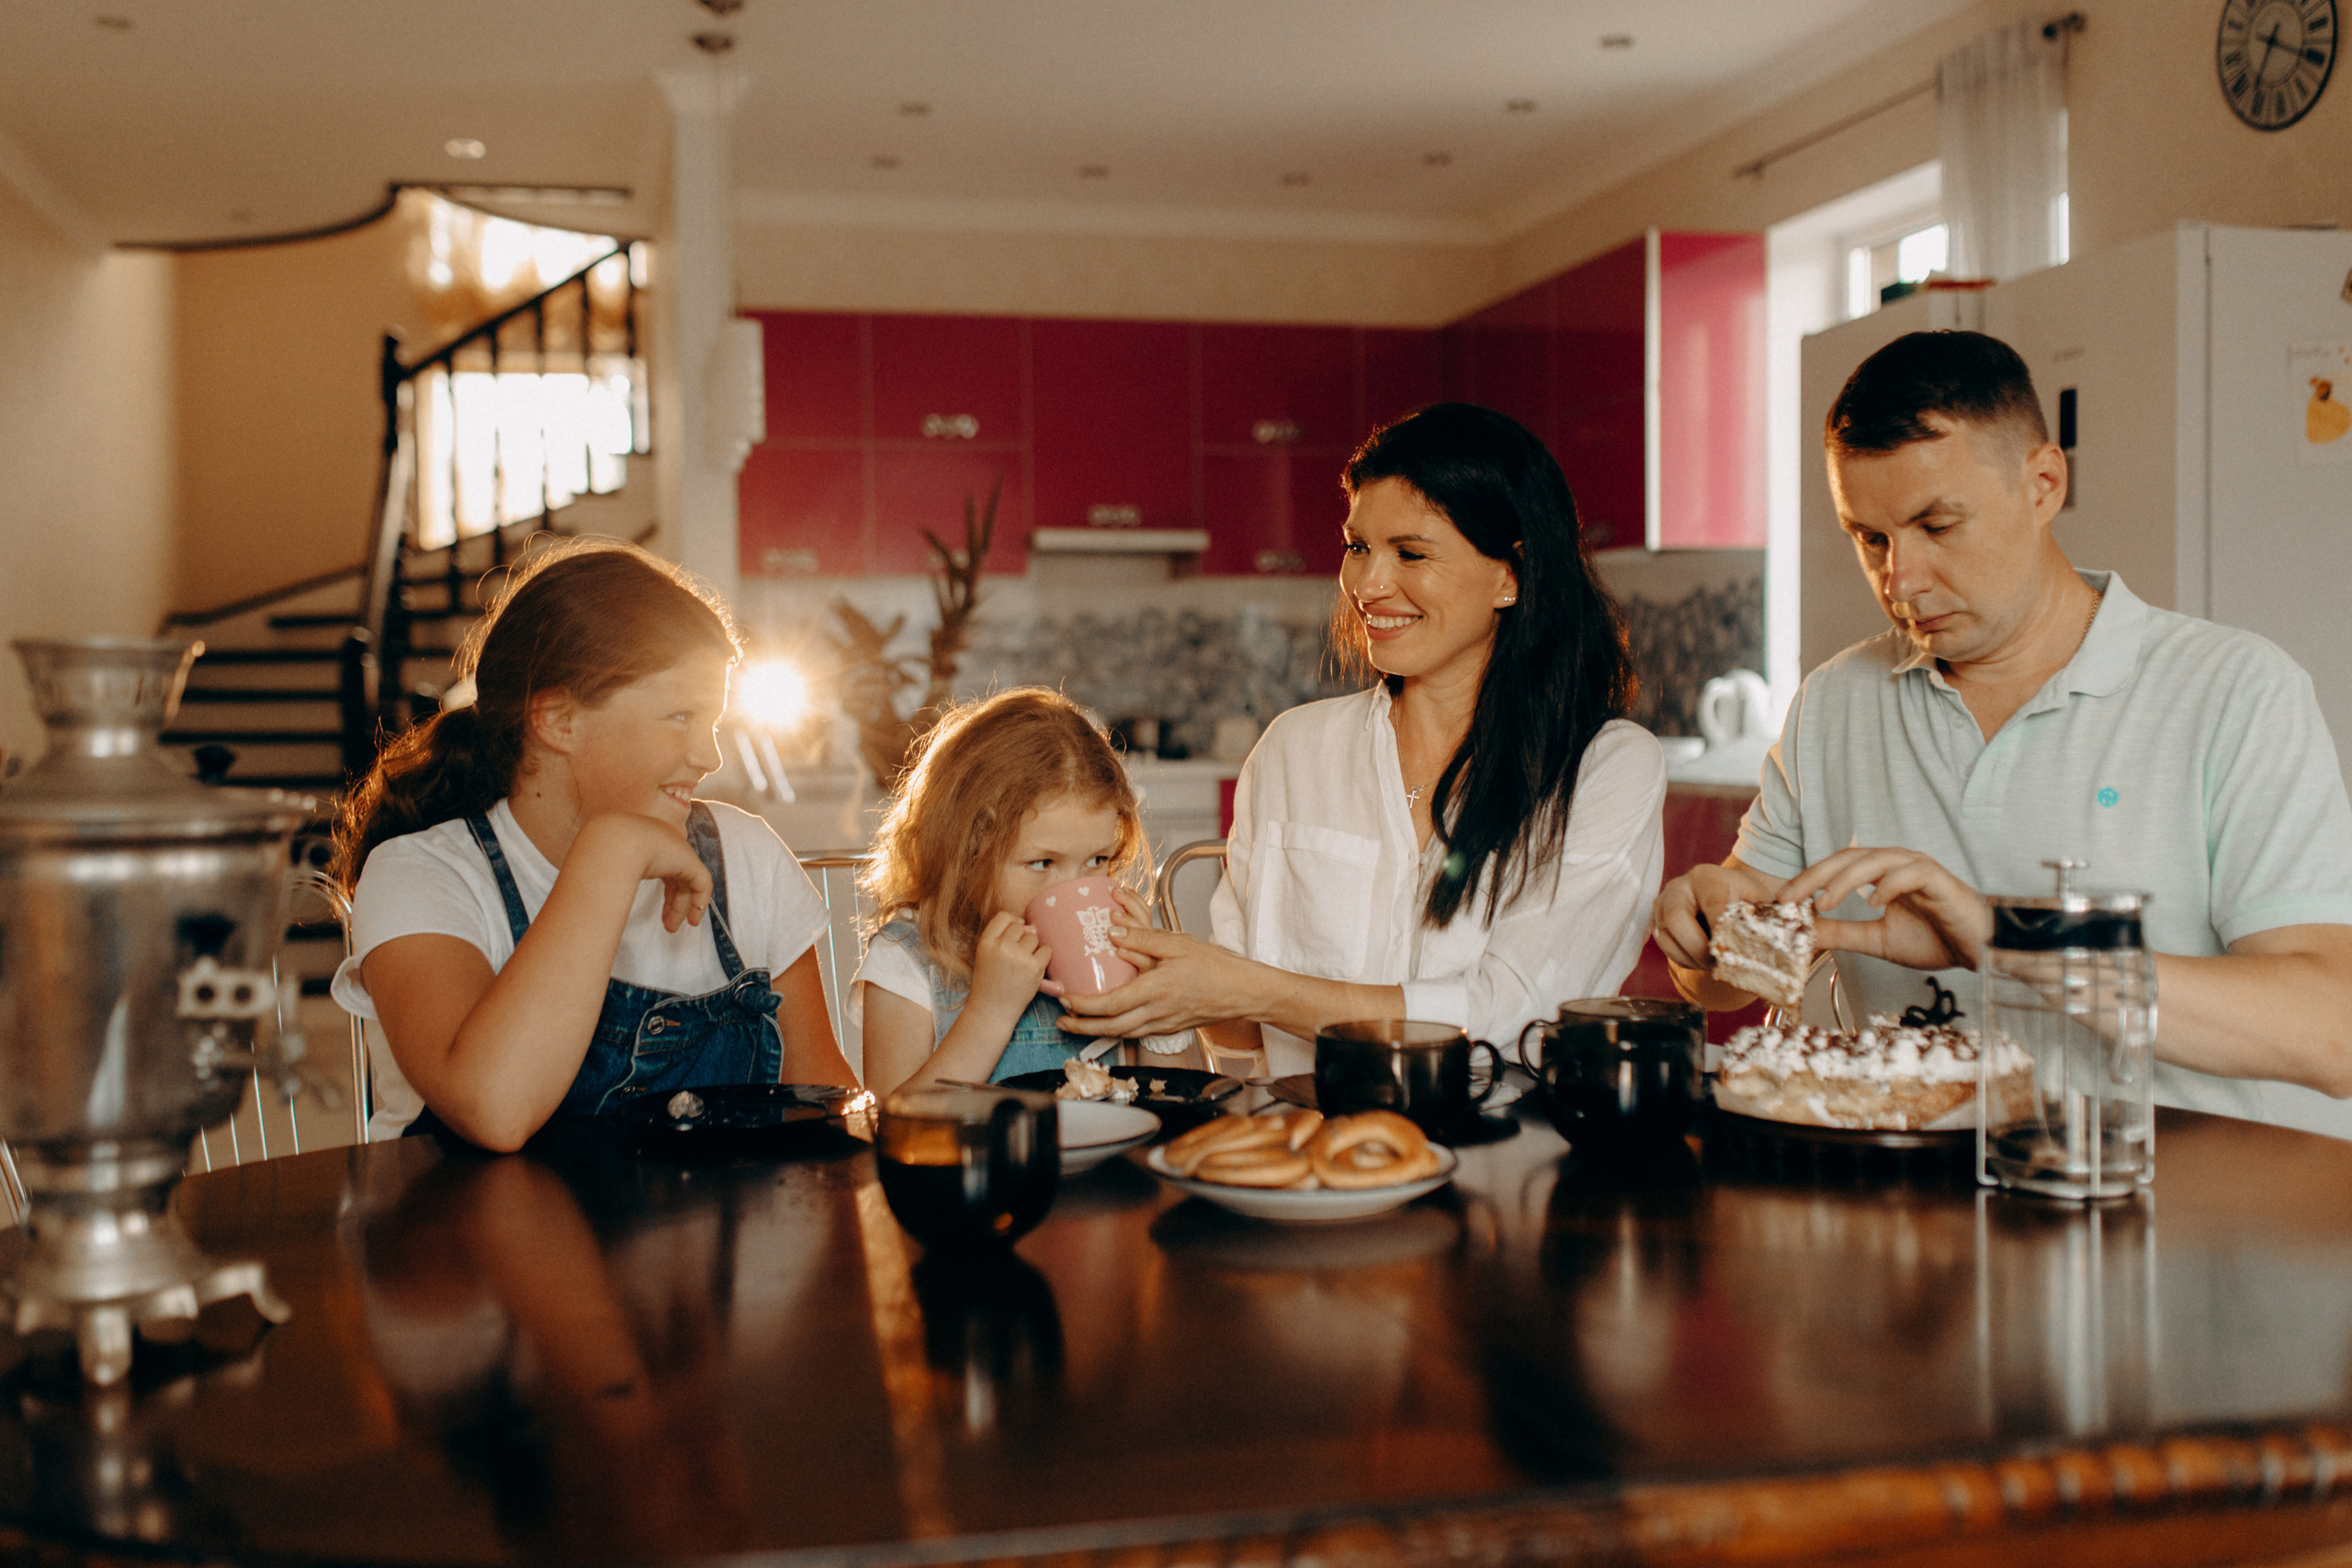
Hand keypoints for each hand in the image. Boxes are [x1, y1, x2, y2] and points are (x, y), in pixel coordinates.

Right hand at [582, 814, 711, 931]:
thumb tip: (601, 900)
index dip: (667, 893)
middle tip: (668, 926)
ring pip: (690, 883)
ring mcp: (679, 851)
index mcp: (650, 843)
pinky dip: (700, 902)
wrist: (614, 841)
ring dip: (683, 908)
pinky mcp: (689, 861)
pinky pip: (702, 884)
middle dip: (673, 904)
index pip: (665, 869)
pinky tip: (693, 919)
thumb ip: (613, 879)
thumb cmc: (604, 854)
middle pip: (677, 878)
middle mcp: (667, 844)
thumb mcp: (608, 868)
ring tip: (673, 928)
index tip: (661, 912)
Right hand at [968, 912, 1051, 1021]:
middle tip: (1017, 957)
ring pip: (1034, 938)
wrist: (992, 1010)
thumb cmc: (990, 982)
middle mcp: (1001, 946)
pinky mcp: (1035, 967)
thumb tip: (1030, 925)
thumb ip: (1001, 937)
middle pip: (1021, 927)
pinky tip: (1034, 968)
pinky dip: (1044, 958)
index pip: (1004, 916)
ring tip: (1023, 965)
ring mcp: (1019, 956)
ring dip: (1033, 949)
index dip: (1012, 923)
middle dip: (1022, 939)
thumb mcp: (985, 955)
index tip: (1014, 935)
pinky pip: (1047, 950)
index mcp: (986, 941)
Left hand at [1056, 921, 1255, 1038]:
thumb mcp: (1178, 944)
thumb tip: (1113, 931)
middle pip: (1110, 1028)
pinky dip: (1118, 1029)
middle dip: (1081, 1026)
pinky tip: (1111, 1021)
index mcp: (1155, 991)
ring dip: (1097, 1030)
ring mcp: (1164, 1023)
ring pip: (1122, 1033)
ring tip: (1078, 1023)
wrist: (1245, 992)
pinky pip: (1137, 1032)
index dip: (1082, 1006)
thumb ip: (1143, 939)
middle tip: (1061, 1020)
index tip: (1066, 998)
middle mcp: (1156, 1013)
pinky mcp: (1171, 1026)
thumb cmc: (1217, 968)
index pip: (1109, 1005)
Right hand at [1652, 862, 1780, 970]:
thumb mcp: (1763, 902)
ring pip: (1666, 937)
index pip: (1711, 904)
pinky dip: (1684, 959)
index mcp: (1707, 876)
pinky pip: (1664, 946)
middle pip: (1676, 919)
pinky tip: (1703, 960)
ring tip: (1713, 966)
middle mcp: (1680, 886)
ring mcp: (1663, 903)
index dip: (1721, 932)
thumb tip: (1801, 928)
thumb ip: (1775, 914)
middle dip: (1697, 948)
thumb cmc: (1747, 901)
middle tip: (1718, 966)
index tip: (1734, 953)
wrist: (1728, 896)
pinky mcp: (1657, 921)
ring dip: (1690, 958)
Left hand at [1779, 847, 1990, 971]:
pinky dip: (1890, 884)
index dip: (1808, 880)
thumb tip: (1805, 933)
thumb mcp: (1877, 940)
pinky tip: (1874, 902)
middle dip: (1816, 875)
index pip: (1837, 868)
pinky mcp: (1939, 879)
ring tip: (1825, 901)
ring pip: (1875, 860)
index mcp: (1881, 876)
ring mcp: (1918, 868)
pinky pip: (1911, 872)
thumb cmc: (1935, 940)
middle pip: (1849, 857)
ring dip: (1846, 879)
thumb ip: (1844, 933)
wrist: (1979, 951)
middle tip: (1790, 896)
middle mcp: (1896, 865)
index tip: (1782, 900)